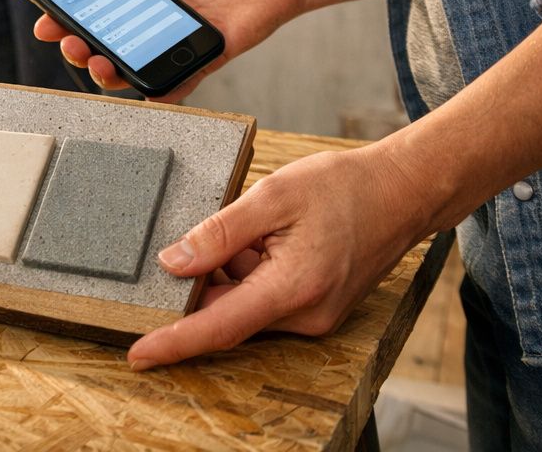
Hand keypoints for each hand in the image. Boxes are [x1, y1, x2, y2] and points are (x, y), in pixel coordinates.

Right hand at [34, 0, 305, 101]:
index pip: (94, 7)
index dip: (65, 16)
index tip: (45, 21)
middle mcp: (152, 18)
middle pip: (104, 42)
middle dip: (78, 46)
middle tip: (68, 42)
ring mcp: (175, 40)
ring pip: (131, 66)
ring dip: (107, 71)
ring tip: (97, 62)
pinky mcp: (202, 57)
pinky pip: (176, 83)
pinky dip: (158, 93)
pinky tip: (142, 92)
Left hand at [127, 144, 432, 368]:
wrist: (403, 191)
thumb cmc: (345, 187)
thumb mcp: (273, 195)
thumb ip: (220, 232)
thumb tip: (174, 262)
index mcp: (292, 288)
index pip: (218, 327)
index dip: (174, 342)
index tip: (138, 354)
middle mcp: (304, 314)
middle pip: (228, 312)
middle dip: (209, 279)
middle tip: (214, 234)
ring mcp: (313, 314)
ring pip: (246, 302)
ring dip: (234, 269)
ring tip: (258, 224)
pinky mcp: (316, 307)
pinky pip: (265, 296)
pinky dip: (253, 270)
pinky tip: (268, 236)